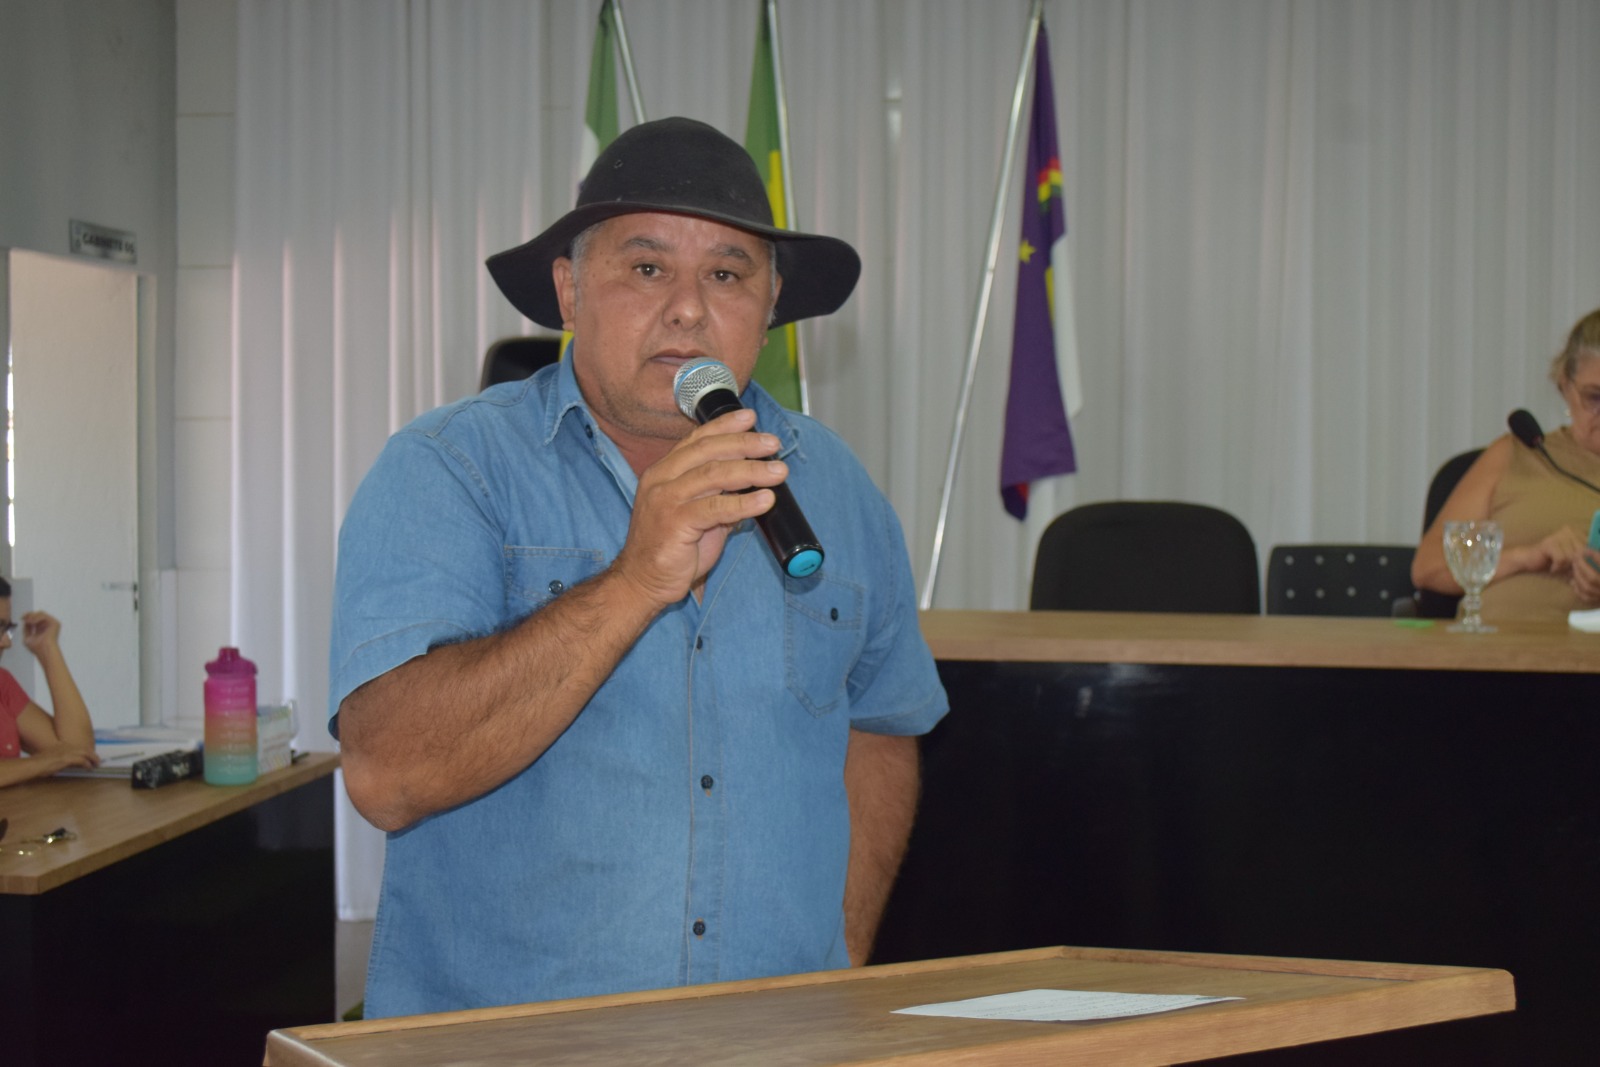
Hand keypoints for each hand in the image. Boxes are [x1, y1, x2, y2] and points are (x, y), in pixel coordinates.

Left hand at [20, 611, 60, 656]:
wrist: (44, 650)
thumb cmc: (37, 647)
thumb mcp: (27, 637)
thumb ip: (26, 629)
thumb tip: (25, 621)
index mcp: (41, 629)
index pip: (35, 619)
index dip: (28, 616)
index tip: (22, 618)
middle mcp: (47, 626)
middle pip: (38, 614)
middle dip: (30, 614)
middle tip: (24, 617)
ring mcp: (51, 624)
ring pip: (41, 613)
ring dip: (33, 616)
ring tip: (28, 621)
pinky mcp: (55, 623)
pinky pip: (45, 616)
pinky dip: (37, 617)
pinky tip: (32, 622)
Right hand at [35, 745, 99, 774]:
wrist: (32, 765)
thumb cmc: (38, 764)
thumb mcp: (51, 758)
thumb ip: (61, 759)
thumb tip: (69, 765)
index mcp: (61, 745)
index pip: (78, 747)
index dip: (86, 751)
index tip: (91, 756)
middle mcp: (65, 746)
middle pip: (84, 749)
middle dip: (93, 754)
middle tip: (98, 760)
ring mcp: (66, 752)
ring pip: (85, 753)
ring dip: (93, 759)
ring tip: (97, 764)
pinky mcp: (66, 758)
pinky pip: (81, 760)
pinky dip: (87, 764)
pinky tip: (89, 768)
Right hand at [612, 408, 787, 605]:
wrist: (643, 582)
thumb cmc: (671, 549)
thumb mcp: (698, 515)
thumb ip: (720, 496)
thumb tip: (753, 483)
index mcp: (664, 472)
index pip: (696, 439)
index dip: (724, 426)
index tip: (750, 418)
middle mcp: (661, 480)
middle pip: (707, 451)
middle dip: (744, 444)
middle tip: (772, 444)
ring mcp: (665, 500)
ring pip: (713, 475)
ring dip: (751, 470)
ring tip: (778, 472)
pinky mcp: (673, 523)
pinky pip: (714, 508)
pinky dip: (743, 503)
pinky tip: (765, 500)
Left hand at [1572, 549, 1599, 604]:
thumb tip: (1590, 551)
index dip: (1595, 555)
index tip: (1586, 550)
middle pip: (1592, 578)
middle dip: (1582, 566)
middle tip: (1576, 557)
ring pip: (1587, 588)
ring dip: (1578, 576)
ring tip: (1575, 566)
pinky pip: (1586, 597)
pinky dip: (1578, 588)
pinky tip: (1574, 581)